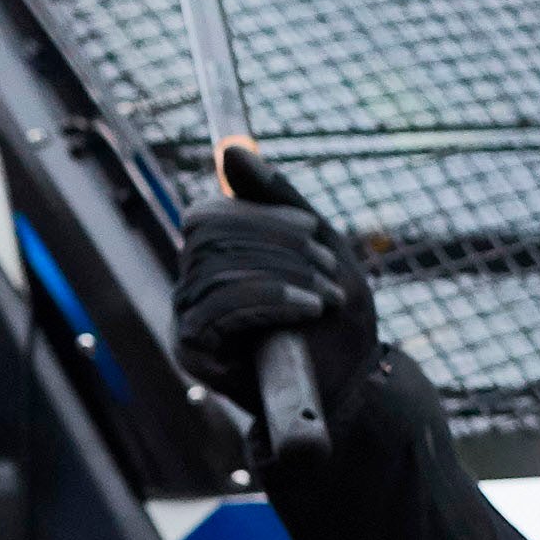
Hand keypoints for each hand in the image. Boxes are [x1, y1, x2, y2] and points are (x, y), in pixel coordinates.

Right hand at [175, 142, 377, 411]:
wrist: (351, 388)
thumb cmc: (334, 320)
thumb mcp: (321, 250)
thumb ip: (278, 200)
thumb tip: (231, 150)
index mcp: (215, 258)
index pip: (208, 214)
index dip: (260, 215)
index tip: (313, 230)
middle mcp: (192, 285)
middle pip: (209, 237)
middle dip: (278, 244)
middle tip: (331, 270)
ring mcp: (187, 317)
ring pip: (217, 269)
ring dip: (284, 274)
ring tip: (328, 297)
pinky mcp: (193, 350)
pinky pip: (218, 307)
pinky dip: (270, 298)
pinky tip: (308, 309)